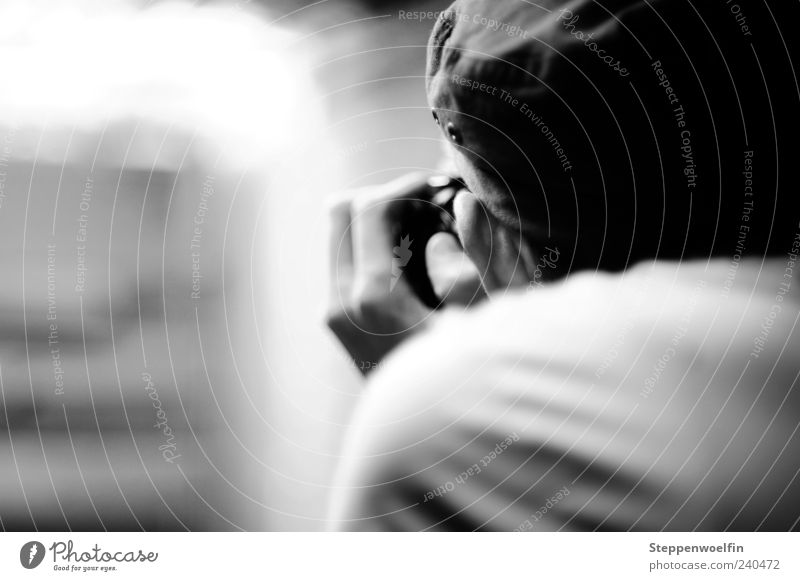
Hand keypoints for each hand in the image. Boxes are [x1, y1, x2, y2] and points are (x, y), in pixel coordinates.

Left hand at [325, 173, 483, 373]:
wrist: (430, 439)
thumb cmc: (470, 380)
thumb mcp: (489, 316)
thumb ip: (478, 252)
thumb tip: (460, 207)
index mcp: (372, 296)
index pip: (370, 207)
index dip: (405, 186)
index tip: (436, 187)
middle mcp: (341, 302)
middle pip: (341, 212)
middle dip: (385, 199)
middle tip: (427, 207)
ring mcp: (333, 314)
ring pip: (338, 235)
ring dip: (376, 223)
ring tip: (422, 233)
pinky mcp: (336, 324)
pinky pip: (343, 262)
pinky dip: (370, 248)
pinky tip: (410, 263)